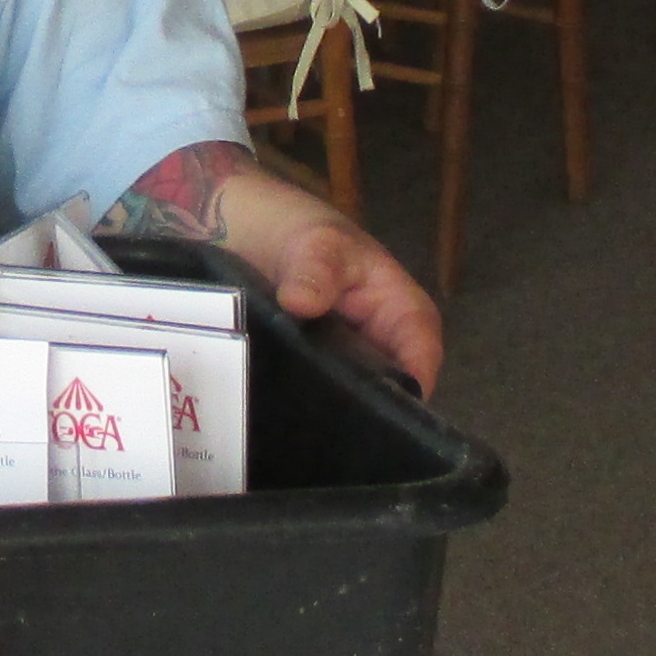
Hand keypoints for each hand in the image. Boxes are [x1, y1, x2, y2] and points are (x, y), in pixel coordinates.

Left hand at [107, 140, 445, 396]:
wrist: (234, 226)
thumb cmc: (290, 225)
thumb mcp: (311, 241)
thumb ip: (315, 270)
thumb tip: (302, 302)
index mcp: (395, 304)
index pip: (421, 350)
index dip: (414, 382)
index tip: (388, 412)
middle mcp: (377, 336)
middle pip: (392, 382)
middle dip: (372, 408)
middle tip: (338, 430)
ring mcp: (342, 354)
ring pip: (354, 392)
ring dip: (335, 408)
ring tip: (306, 427)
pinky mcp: (309, 366)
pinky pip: (318, 392)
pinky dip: (307, 403)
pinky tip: (283, 417)